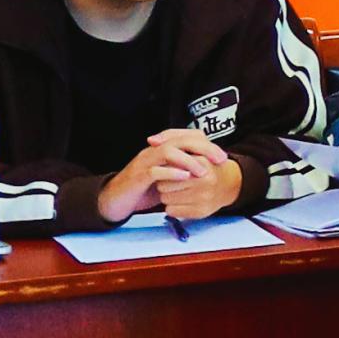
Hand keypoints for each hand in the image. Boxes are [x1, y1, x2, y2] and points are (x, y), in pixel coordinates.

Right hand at [96, 132, 222, 221]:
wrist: (115, 201)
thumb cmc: (143, 189)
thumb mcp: (168, 177)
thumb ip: (183, 170)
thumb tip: (209, 169)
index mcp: (162, 149)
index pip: (186, 137)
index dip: (206, 144)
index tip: (223, 158)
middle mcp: (153, 151)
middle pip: (180, 140)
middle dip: (203, 148)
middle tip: (220, 160)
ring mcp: (144, 163)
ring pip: (167, 151)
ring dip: (188, 159)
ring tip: (203, 171)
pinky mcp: (137, 177)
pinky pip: (154, 171)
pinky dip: (171, 173)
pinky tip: (185, 178)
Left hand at [154, 147, 242, 221]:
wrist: (229, 184)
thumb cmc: (207, 164)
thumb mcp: (195, 143)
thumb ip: (172, 136)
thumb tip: (152, 141)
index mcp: (202, 163)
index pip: (166, 169)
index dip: (166, 169)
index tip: (174, 168)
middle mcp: (205, 181)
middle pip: (163, 186)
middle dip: (166, 183)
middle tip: (179, 181)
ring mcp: (203, 198)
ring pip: (165, 200)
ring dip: (169, 195)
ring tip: (182, 190)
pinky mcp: (200, 212)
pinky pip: (172, 211)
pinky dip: (174, 207)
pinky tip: (185, 200)